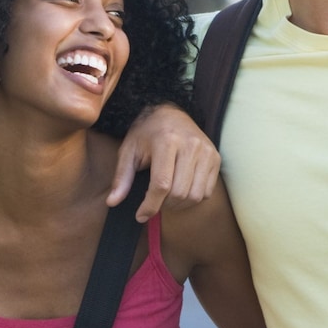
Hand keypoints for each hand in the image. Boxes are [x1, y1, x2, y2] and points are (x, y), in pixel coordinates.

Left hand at [111, 103, 220, 221]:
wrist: (170, 112)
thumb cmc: (146, 133)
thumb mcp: (129, 151)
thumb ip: (122, 177)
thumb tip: (112, 202)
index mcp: (167, 141)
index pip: (162, 184)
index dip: (151, 205)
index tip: (140, 215)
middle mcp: (190, 145)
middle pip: (179, 193)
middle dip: (163, 205)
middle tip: (154, 201)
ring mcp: (206, 152)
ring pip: (195, 196)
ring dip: (179, 205)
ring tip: (166, 197)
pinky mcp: (216, 158)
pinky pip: (206, 191)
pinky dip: (193, 198)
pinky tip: (181, 189)